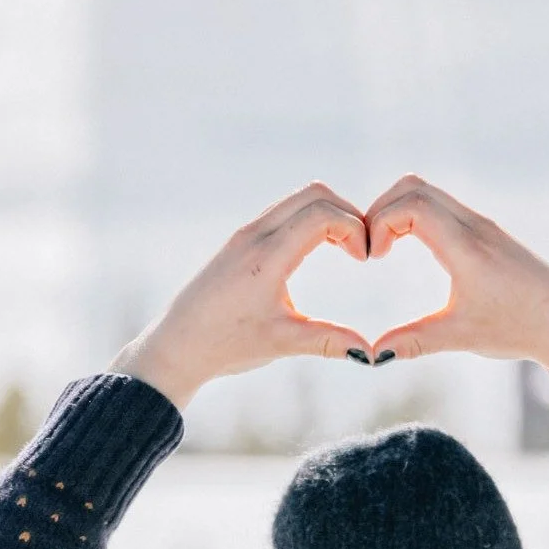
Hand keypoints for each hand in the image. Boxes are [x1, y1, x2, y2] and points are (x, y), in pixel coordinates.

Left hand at [109, 183, 372, 408]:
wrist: (176, 347)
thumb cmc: (225, 345)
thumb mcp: (281, 343)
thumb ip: (328, 342)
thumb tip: (373, 354)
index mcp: (265, 257)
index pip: (321, 214)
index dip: (355, 228)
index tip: (366, 258)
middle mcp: (253, 236)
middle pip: (313, 193)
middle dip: (347, 213)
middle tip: (362, 248)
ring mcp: (243, 235)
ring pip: (296, 199)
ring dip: (327, 214)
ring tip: (346, 249)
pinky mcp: (238, 242)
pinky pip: (281, 212)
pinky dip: (308, 219)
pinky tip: (318, 249)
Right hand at [364, 176, 548, 395]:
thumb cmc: (520, 328)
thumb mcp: (461, 336)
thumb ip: (413, 341)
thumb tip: (370, 356)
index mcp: (467, 248)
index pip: (413, 205)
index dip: (380, 222)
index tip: (372, 258)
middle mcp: (475, 227)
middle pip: (414, 187)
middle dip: (381, 210)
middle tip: (372, 247)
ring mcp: (483, 225)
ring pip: (429, 192)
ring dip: (399, 211)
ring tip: (386, 248)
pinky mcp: (488, 231)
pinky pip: (444, 205)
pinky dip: (417, 215)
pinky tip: (411, 246)